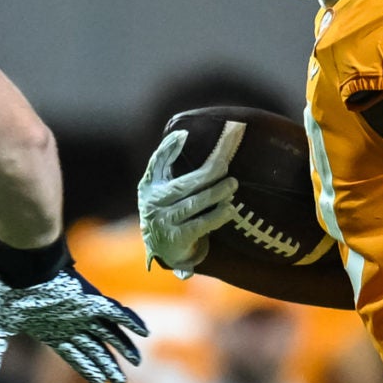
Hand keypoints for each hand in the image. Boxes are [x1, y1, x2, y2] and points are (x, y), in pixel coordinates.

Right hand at [0, 265, 147, 382]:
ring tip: (137, 362)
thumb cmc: (10, 296)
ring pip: (109, 333)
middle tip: (120, 382)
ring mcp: (84, 312)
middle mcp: (72, 323)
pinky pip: (117, 311)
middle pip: (95, 347)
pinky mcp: (93, 299)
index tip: (99, 382)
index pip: (74, 354)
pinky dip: (131, 320)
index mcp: (53, 330)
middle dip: (107, 364)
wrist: (20, 269)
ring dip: (124, 347)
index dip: (87, 367)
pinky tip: (144, 332)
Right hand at [138, 125, 241, 271]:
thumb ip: (166, 160)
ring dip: (216, 193)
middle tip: (227, 166)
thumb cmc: (166, 208)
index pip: (158, 162)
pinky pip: (201, 225)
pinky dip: (217, 216)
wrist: (160, 248)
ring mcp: (164, 222)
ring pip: (194, 204)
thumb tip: (182, 133)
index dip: (168, 148)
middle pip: (184, 184)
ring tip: (232, 185)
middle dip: (209, 173)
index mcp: (149, 186)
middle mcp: (153, 203)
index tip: (184, 134)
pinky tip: (230, 209)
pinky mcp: (177, 239)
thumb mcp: (159, 185)